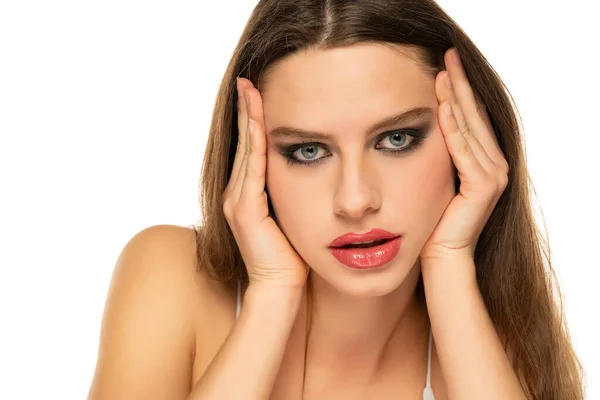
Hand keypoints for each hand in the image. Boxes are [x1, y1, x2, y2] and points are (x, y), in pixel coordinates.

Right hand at [221, 77, 308, 288]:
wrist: (282, 289)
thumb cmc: (292, 258)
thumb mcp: (293, 218)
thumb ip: (292, 195)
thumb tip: (311, 174)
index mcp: (246, 196)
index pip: (251, 149)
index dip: (253, 121)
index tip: (259, 93)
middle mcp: (236, 195)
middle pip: (244, 143)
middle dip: (247, 110)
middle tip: (250, 80)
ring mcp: (236, 201)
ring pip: (245, 150)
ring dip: (249, 118)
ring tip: (251, 89)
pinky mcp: (244, 210)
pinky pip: (252, 167)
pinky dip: (254, 141)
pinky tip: (258, 119)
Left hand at [420, 48, 509, 262]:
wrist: (440, 256)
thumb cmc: (433, 220)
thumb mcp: (436, 178)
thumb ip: (440, 154)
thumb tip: (423, 125)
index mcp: (485, 160)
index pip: (472, 116)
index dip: (460, 89)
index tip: (444, 63)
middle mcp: (495, 164)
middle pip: (475, 115)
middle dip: (460, 84)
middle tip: (447, 55)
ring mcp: (494, 175)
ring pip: (470, 128)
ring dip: (456, 99)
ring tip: (443, 72)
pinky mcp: (484, 187)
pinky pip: (464, 151)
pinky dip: (453, 129)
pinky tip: (442, 107)